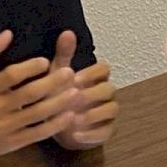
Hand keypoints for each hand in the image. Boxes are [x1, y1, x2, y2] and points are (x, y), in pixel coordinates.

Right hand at [0, 29, 77, 156]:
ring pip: (36, 114)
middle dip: (51, 83)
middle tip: (69, 73)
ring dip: (58, 103)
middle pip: (28, 94)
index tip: (45, 61)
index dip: (29, 68)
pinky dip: (54, 125)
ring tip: (75, 92)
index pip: (10, 76)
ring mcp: (5, 126)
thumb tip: (8, 33)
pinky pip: (37, 133)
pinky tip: (68, 116)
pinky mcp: (12, 142)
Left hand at [49, 29, 118, 149]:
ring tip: (74, 119)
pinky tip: (75, 135)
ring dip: (93, 114)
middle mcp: (104, 93)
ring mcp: (107, 112)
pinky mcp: (105, 131)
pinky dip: (92, 135)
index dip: (92, 73)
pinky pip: (106, 132)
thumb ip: (64, 54)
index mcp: (94, 78)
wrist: (54, 124)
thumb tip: (68, 32)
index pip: (104, 68)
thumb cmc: (58, 94)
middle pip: (109, 89)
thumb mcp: (57, 74)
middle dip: (92, 93)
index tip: (75, 78)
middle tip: (74, 98)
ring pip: (112, 109)